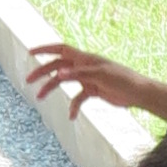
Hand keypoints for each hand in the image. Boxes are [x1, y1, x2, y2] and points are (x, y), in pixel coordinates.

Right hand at [26, 41, 166, 124]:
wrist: (138, 93)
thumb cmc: (122, 79)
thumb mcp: (99, 76)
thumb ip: (78, 74)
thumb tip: (58, 74)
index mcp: (84, 58)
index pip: (61, 50)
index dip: (45, 50)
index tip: (30, 53)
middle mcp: (83, 66)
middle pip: (57, 67)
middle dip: (42, 72)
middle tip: (28, 81)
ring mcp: (87, 79)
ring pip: (64, 82)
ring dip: (52, 89)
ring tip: (39, 98)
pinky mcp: (93, 91)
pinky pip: (78, 98)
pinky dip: (73, 106)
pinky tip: (71, 117)